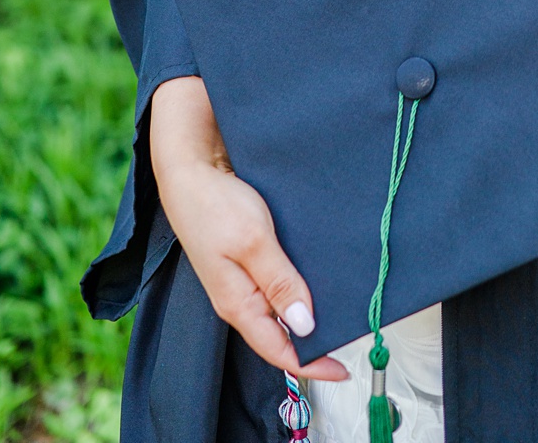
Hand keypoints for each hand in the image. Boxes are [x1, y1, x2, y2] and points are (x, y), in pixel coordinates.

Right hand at [147, 77, 348, 381]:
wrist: (189, 168)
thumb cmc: (213, 202)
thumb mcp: (254, 242)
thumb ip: (281, 283)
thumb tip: (306, 325)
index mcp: (238, 303)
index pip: (279, 351)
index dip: (313, 365)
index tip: (344, 369)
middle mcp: (239, 299)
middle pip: (279, 336)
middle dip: (313, 343)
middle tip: (348, 337)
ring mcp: (240, 281)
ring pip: (278, 311)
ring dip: (306, 316)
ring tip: (337, 312)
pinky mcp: (243, 262)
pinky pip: (273, 288)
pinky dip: (296, 290)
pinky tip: (313, 281)